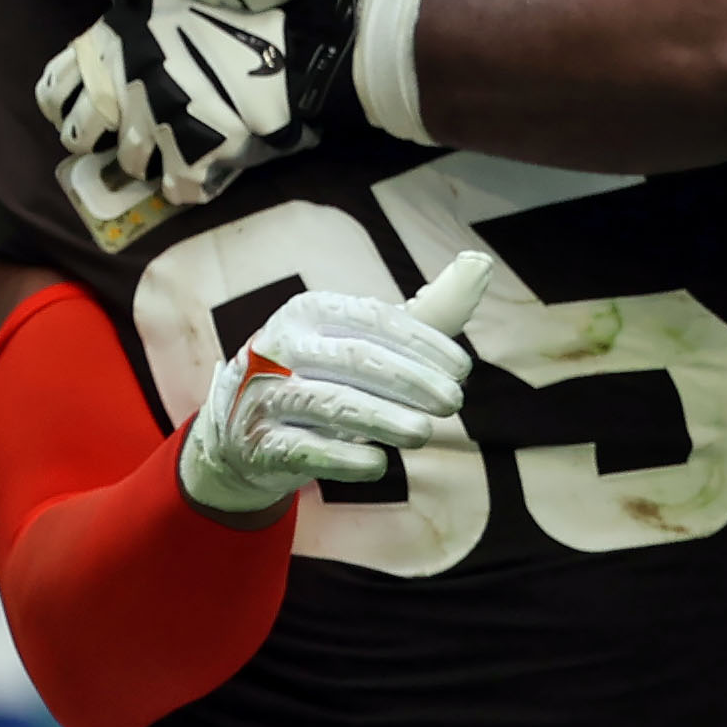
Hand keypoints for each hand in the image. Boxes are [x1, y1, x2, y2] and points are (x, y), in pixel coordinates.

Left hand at [40, 0, 343, 207]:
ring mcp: (154, 122)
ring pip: (130, 161)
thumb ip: (133, 32)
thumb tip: (108, 56)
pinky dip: (187, 185)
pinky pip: (176, 187)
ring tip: (170, 152)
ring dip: (148, 160)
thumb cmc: (235, 20)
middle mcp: (122, 83)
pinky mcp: (190, 155)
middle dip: (99, 140)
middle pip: (81, 133)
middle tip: (125, 137)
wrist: (294, 49)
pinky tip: (200, 173)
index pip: (54, 89)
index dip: (67, 106)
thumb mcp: (167, 7)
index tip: (82, 113)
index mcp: (112, 42)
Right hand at [178, 251, 493, 520]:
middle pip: (355, 359)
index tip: (462, 370)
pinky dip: (343, 458)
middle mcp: (281, 346)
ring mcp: (264, 394)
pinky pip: (303, 449)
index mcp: (310, 311)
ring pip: (330, 403)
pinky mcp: (257, 443)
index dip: (423, 343)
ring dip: (383, 419)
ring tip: (424, 433)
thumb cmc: (328, 376)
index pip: (374, 320)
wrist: (245, 430)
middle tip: (452, 403)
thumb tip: (480, 263)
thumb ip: (429, 311)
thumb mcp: (372, 340)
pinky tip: (379, 464)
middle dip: (411, 380)